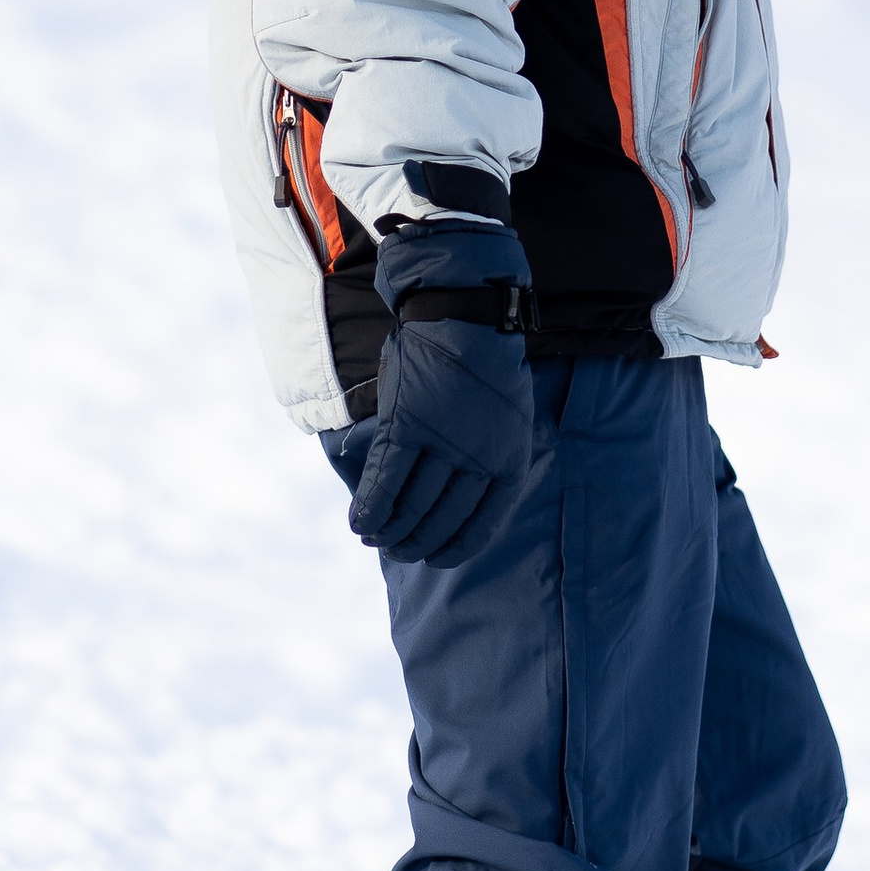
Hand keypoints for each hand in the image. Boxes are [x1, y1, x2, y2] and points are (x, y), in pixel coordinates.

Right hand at [348, 222, 536, 564]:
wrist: (467, 312)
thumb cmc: (485, 366)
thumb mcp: (506, 416)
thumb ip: (486, 457)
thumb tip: (454, 499)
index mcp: (509, 459)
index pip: (483, 525)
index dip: (455, 548)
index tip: (435, 558)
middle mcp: (480, 456)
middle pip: (442, 519)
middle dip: (417, 542)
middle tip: (398, 548)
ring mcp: (443, 441)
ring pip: (412, 505)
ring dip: (390, 530)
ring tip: (376, 537)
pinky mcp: (408, 423)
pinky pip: (386, 479)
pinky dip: (371, 507)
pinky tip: (360, 523)